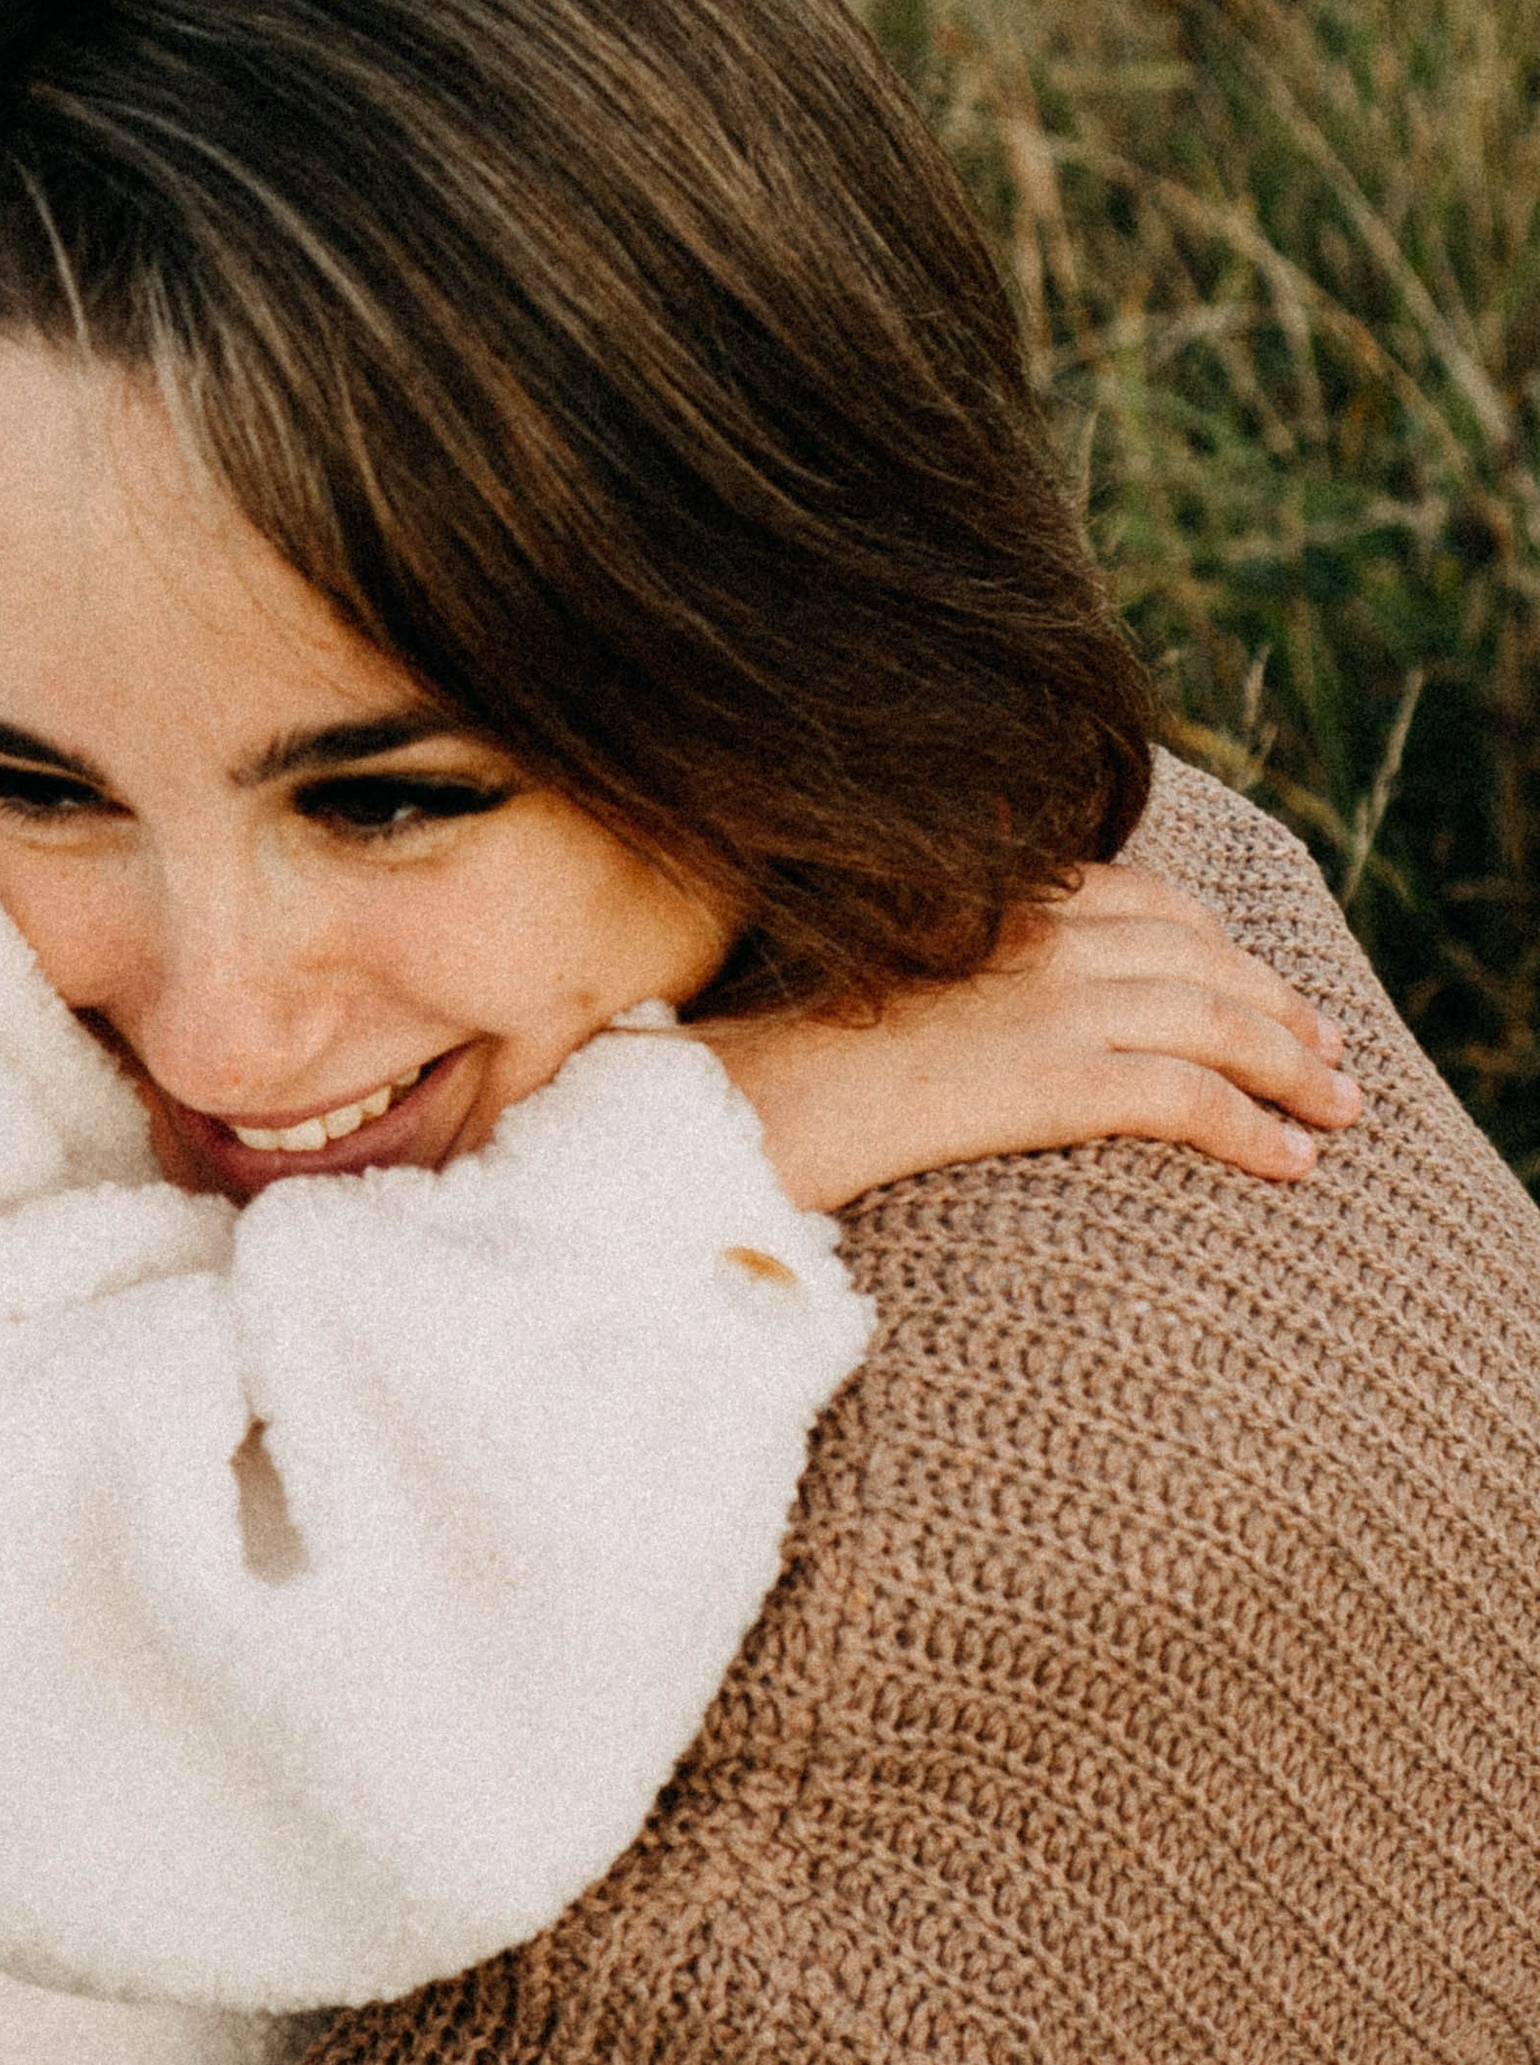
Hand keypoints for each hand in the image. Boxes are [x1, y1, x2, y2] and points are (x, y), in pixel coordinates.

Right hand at [692, 862, 1364, 1213]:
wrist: (726, 1105)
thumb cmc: (776, 1065)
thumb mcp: (874, 988)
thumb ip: (951, 983)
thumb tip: (986, 1022)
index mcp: (989, 904)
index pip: (1145, 902)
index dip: (1222, 945)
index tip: (1266, 987)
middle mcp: (1028, 937)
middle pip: (1200, 955)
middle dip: (1280, 1004)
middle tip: (1332, 1056)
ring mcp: (1039, 1003)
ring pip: (1213, 1019)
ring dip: (1293, 1067)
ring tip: (1339, 1111)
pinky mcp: (1043, 1078)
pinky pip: (1182, 1095)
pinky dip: (1253, 1126)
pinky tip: (1292, 1163)